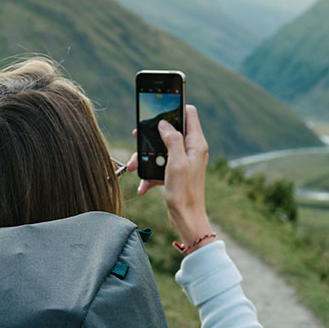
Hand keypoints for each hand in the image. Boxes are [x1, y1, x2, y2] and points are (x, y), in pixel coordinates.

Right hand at [127, 104, 213, 250]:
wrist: (186, 220)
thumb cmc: (184, 193)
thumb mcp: (176, 162)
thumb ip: (171, 139)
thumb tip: (164, 122)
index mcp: (196, 143)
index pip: (189, 113)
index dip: (174, 107)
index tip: (158, 107)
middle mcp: (191, 150)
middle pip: (169, 130)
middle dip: (151, 136)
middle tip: (136, 137)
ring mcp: (183, 161)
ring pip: (160, 149)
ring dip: (145, 158)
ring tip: (132, 167)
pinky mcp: (175, 173)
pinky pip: (159, 166)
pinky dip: (149, 174)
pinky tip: (142, 186)